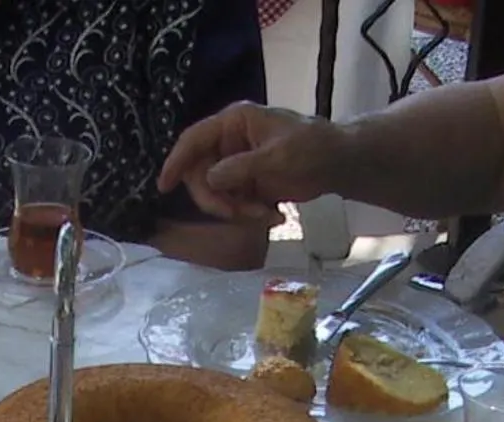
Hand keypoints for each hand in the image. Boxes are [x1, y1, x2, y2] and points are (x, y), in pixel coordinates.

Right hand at [157, 102, 342, 223]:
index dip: (176, 162)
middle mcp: (230, 142)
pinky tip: (275, 215)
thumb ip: (242, 168)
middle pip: (201, 175)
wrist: (340, 163)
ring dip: (238, 211)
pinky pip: (233, 204)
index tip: (164, 186)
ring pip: (217, 195)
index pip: (194, 139)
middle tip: (242, 214)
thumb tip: (208, 178)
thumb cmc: (313, 148)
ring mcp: (237, 164)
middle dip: (219, 200)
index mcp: (234, 123)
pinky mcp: (247, 184)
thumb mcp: (279, 157)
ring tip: (269, 215)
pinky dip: (250, 215)